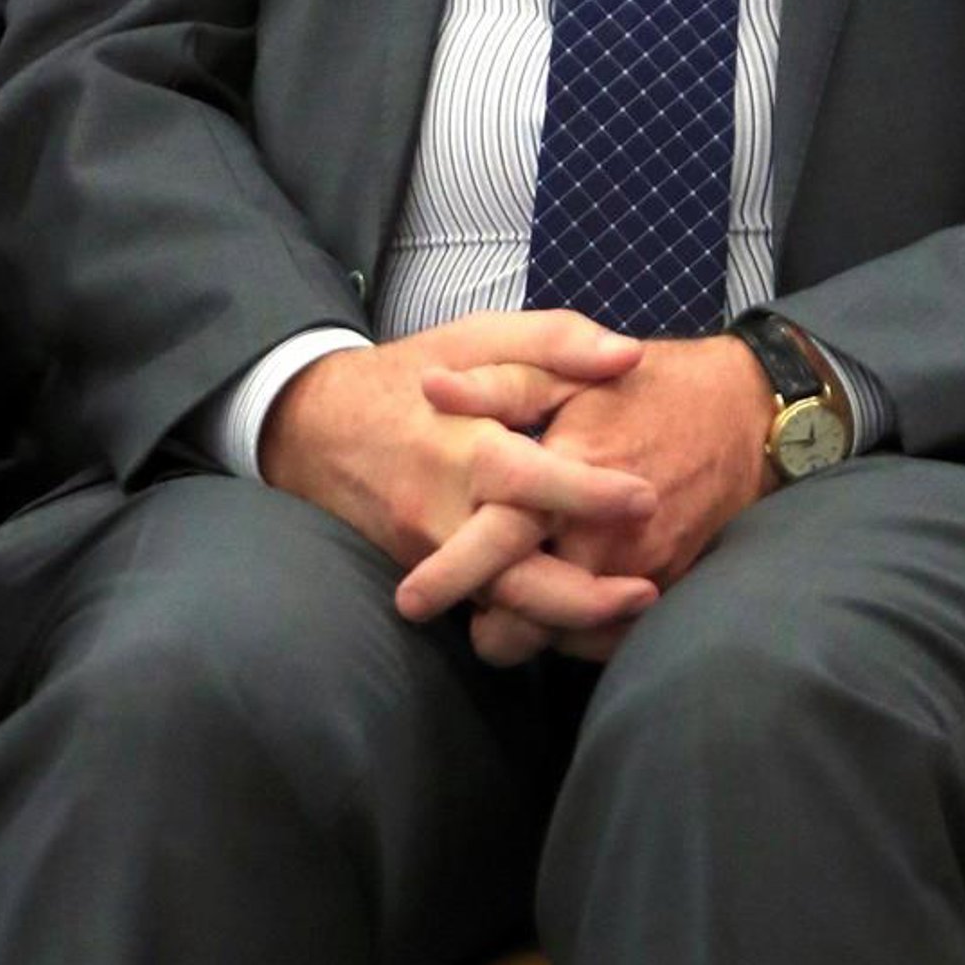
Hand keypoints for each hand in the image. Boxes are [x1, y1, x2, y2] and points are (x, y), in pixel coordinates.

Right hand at [260, 310, 662, 653]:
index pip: (526, 480)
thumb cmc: (411, 375)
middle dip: (581, 597)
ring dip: (567, 625)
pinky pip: (487, 611)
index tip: (647, 497)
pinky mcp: (429, 574)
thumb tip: (628, 355)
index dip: (586, 493)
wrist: (316, 428)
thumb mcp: (478, 337)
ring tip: (633, 617)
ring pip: (501, 610)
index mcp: (461, 447)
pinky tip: (595, 627)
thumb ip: (554, 341)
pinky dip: (538, 626)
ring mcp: (431, 554)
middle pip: (512, 576)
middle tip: (649, 592)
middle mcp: (444, 513)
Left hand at [420, 333, 776, 663]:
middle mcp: (603, 536)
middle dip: (491, 629)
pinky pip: (612, 638)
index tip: (409, 602)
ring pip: (565, 636)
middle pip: (527, 619)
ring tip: (518, 598)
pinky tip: (570, 599)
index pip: (497, 541)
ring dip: (538, 627)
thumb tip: (431, 388)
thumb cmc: (647, 387)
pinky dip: (586, 630)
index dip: (450, 576)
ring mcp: (641, 570)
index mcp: (567, 474)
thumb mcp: (568, 368)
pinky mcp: (669, 588)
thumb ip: (498, 382)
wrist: (746, 412)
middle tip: (472, 613)